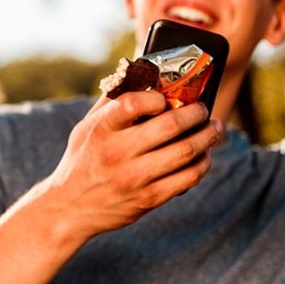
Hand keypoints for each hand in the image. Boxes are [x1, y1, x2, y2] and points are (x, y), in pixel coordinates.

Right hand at [39, 91, 222, 241]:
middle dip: (196, 113)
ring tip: (214, 129)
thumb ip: (111, 104)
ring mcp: (134, 178)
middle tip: (203, 109)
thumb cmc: (82, 161)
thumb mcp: (86, 129)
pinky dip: (202, 164)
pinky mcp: (148, 199)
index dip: (157, 97)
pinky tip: (204, 156)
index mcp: (101, 130)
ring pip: (186, 151)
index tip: (166, 98)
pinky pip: (187, 178)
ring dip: (208, 136)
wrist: (70, 208)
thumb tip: (141, 75)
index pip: (134, 103)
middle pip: (170, 125)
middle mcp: (117, 153)